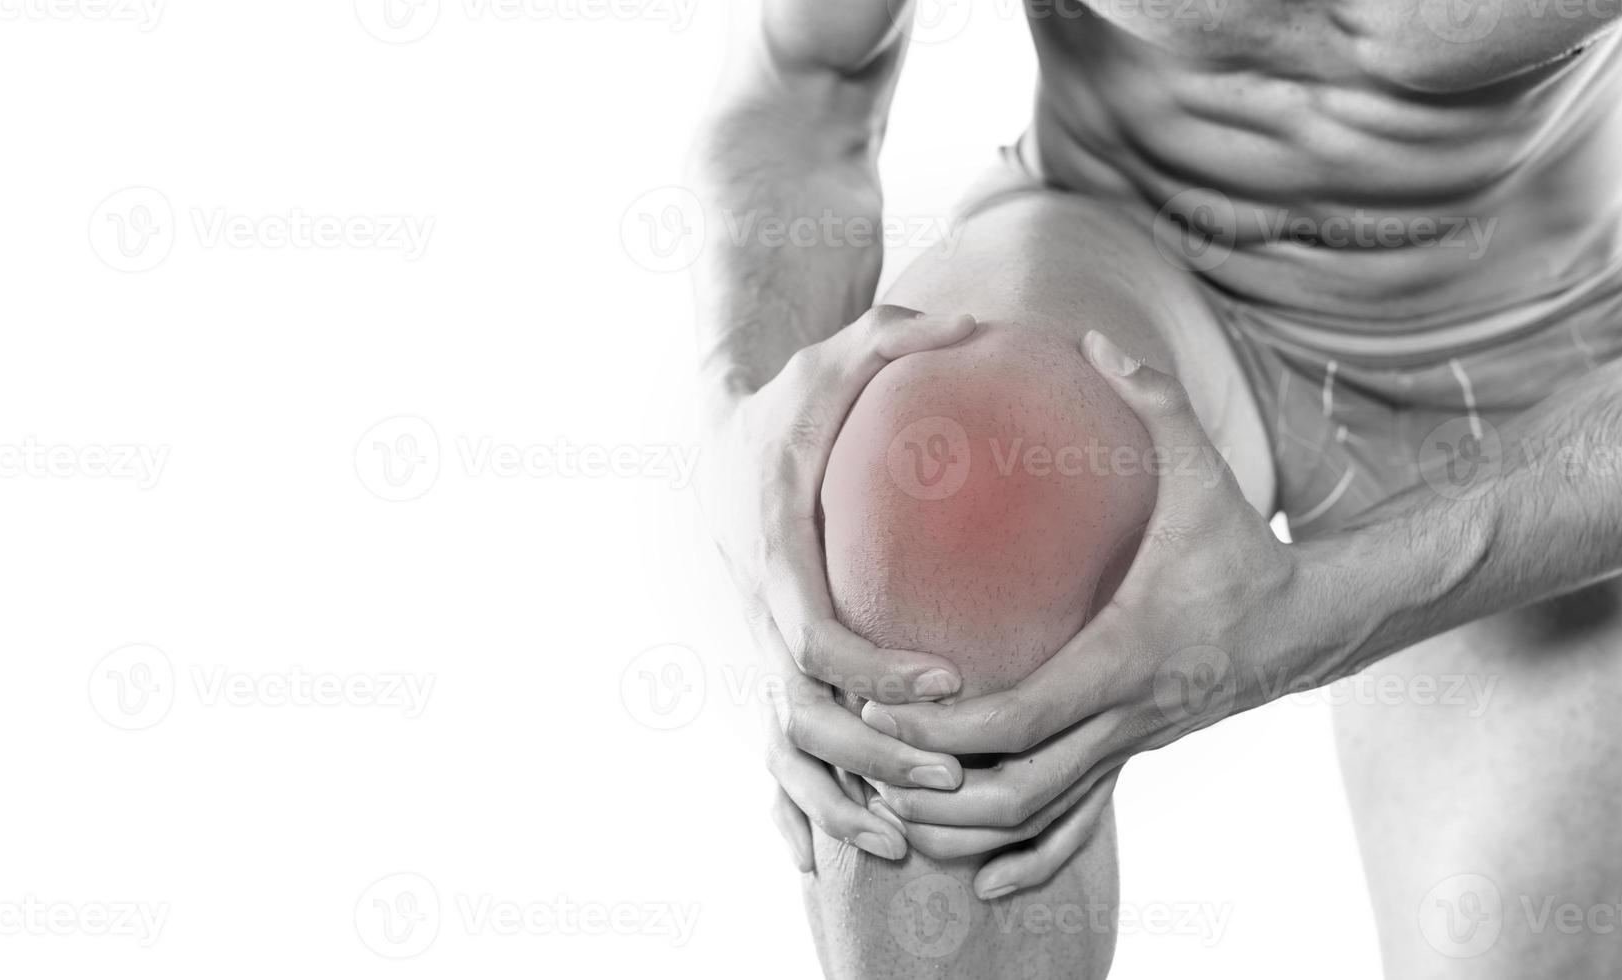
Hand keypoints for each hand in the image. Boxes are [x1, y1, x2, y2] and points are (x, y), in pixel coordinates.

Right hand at [698, 305, 979, 869]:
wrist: (723, 433)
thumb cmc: (792, 395)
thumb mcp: (838, 350)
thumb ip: (896, 337)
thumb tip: (976, 326)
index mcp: (771, 546)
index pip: (814, 632)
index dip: (875, 669)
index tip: (947, 679)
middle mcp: (755, 607)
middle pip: (800, 711)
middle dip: (872, 756)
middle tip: (952, 775)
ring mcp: (752, 640)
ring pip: (781, 744)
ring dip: (835, 798)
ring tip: (905, 834)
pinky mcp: (761, 658)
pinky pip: (772, 744)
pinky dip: (794, 803)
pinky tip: (827, 850)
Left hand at [859, 330, 1308, 895]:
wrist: (1312, 627)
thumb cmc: (1245, 549)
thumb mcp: (1206, 471)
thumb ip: (1151, 401)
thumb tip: (1090, 334)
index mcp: (1127, 657)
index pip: (1016, 719)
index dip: (940, 730)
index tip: (880, 710)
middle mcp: (1126, 719)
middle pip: (1012, 790)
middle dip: (932, 788)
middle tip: (862, 761)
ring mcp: (1131, 750)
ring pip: (1038, 823)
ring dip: (964, 829)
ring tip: (895, 809)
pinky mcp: (1132, 761)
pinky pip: (1075, 827)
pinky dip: (1028, 857)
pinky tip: (984, 876)